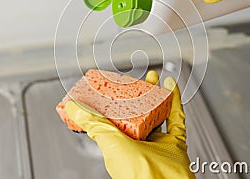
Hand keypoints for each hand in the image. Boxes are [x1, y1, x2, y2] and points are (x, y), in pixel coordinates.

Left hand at [64, 70, 194, 178]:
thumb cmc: (135, 174)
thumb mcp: (109, 142)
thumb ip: (93, 124)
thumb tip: (73, 108)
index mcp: (121, 146)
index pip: (116, 119)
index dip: (115, 101)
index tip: (112, 86)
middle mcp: (139, 145)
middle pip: (138, 113)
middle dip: (136, 95)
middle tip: (134, 80)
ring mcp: (158, 143)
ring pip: (156, 113)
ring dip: (154, 94)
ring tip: (151, 79)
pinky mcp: (176, 142)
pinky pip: (176, 117)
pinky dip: (175, 100)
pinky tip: (170, 86)